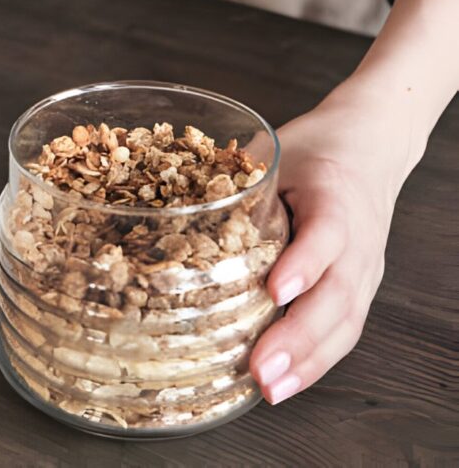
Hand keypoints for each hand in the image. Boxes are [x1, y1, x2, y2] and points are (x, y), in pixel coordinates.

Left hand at [249, 89, 407, 403]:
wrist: (371, 145)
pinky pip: (345, 330)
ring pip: (344, 322)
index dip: (302, 264)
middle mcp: (358, 239)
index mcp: (334, 197)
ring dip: (306, 361)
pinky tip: (285, 383)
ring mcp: (365, 268)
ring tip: (270, 389)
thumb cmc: (313, 149)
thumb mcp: (275, 151)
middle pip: (337, 294)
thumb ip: (234, 178)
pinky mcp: (361, 288)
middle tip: (261, 368)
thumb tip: (164, 201)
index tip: (274, 290)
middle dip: (297, 336)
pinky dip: (316, 361)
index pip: (326, 234)